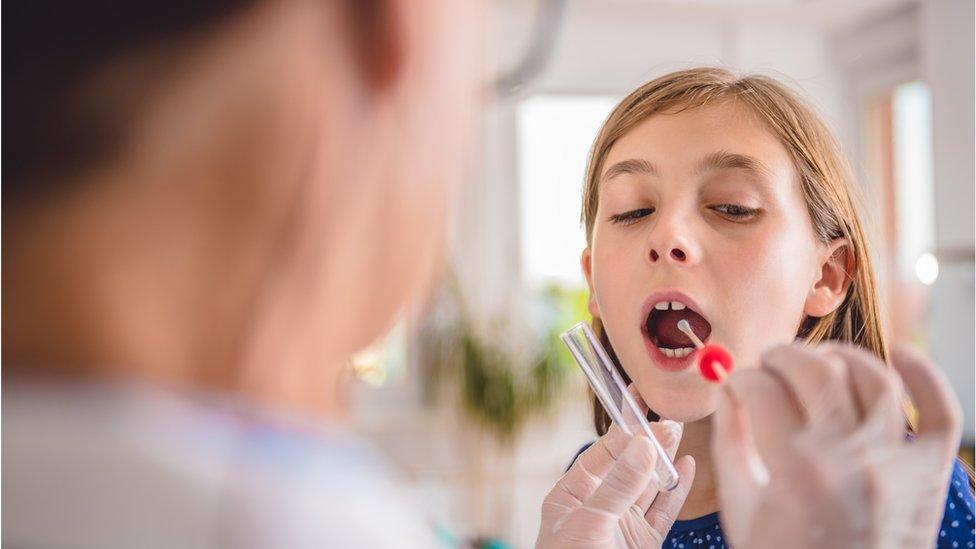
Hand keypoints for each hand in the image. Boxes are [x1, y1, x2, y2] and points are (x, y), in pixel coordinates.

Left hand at [537, 388, 695, 547]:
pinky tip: (687, 467)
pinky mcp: (643, 543)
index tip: (641, 408)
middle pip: (627, 466)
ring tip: (679, 432)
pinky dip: (676, 492)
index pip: (600, 454)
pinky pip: (663, 512)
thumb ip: (619, 486)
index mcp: (570, 496)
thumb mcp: (590, 523)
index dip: (622, 431)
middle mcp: (597, 506)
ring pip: (648, 486)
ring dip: (664, 461)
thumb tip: (643, 444)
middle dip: (647, 441)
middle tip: (668, 416)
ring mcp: (622, 525)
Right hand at [713, 343, 962, 548]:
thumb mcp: (741, 507)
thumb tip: (727, 390)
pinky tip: (899, 357)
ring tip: (816, 362)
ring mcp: (896, 464)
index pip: (761, 389)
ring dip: (838, 356)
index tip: (735, 385)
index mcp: (795, 470)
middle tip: (767, 365)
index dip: (740, 378)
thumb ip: (730, 441)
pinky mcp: (928, 476)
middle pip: (815, 369)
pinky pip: (939, 412)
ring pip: (874, 377)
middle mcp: (850, 459)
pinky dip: (925, 376)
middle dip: (780, 356)